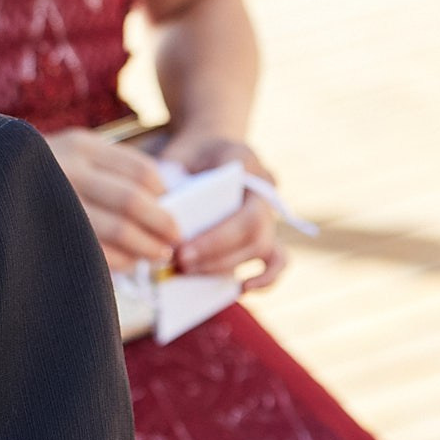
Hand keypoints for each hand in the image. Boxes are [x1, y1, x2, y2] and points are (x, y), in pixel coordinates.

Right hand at [43, 128, 182, 269]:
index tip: (176, 211)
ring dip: (145, 247)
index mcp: (80, 145)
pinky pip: (94, 251)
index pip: (141, 170)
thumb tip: (168, 195)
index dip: (165, 195)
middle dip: (162, 224)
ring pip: (116, 229)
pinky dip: (120, 260)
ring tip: (158, 254)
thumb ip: (114, 168)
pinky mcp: (44, 230)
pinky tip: (130, 263)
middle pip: (131, 201)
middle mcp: (66, 168)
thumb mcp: (75, 153)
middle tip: (175, 240)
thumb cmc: (45, 173)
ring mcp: (53, 198)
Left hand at [158, 133, 285, 289]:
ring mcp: (268, 213)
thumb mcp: (178, 154)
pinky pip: (277, 259)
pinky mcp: (266, 233)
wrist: (209, 149)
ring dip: (223, 265)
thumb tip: (162, 215)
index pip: (238, 202)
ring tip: (186, 272)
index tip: (182, 247)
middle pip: (251, 230)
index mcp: (243, 162)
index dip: (214, 234)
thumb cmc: (189, 153)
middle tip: (179, 263)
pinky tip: (241, 290)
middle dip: (214, 252)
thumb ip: (174, 178)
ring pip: (260, 247)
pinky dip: (265, 278)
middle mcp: (264, 189)